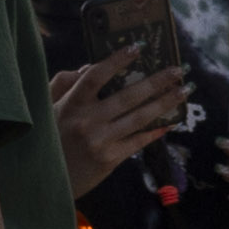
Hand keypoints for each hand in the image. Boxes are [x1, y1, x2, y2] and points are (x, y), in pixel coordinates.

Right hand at [50, 57, 193, 197]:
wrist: (45, 181)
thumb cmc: (48, 139)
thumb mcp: (47, 108)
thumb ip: (63, 84)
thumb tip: (87, 66)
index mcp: (71, 104)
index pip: (95, 76)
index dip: (117, 60)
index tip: (138, 47)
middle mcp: (87, 121)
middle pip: (127, 96)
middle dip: (156, 81)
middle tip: (177, 69)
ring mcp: (100, 141)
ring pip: (139, 118)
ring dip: (164, 103)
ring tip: (183, 91)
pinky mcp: (110, 159)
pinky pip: (138, 141)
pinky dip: (155, 131)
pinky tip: (170, 121)